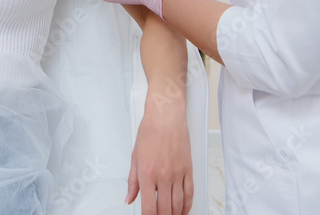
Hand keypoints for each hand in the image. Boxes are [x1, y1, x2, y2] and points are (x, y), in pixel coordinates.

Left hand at [127, 99, 193, 214]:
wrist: (166, 114)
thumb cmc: (150, 130)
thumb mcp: (135, 156)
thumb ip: (132, 181)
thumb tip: (129, 197)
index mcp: (147, 174)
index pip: (149, 208)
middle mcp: (163, 176)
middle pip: (165, 209)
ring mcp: (177, 173)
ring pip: (178, 204)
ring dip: (174, 214)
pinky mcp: (188, 168)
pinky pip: (189, 192)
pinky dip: (187, 205)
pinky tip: (183, 210)